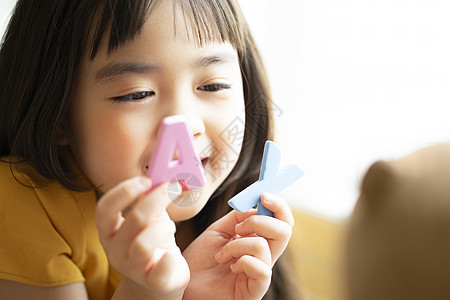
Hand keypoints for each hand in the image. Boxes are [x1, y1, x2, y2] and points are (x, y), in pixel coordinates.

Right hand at [95, 177, 188, 299]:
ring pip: (143, 244)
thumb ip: (150, 201)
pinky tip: (172, 255)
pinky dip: (169, 260)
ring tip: (170, 228)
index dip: (123, 192)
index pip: (104, 209)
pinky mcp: (153, 282)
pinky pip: (160, 271)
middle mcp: (114, 250)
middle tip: (172, 187)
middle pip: (133, 220)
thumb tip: (163, 177)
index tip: (146, 180)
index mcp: (108, 231)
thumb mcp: (148, 218)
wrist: (158, 280)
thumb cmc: (152, 241)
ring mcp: (132, 268)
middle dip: (156, 199)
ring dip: (163, 228)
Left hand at [182, 193, 293, 299]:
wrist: (185, 283)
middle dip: (260, 221)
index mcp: (259, 239)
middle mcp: (264, 255)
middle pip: (284, 231)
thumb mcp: (219, 230)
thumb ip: (238, 216)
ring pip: (264, 247)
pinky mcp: (255, 290)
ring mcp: (261, 273)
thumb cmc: (202, 260)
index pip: (282, 221)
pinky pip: (262, 271)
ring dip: (237, 245)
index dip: (279, 205)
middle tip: (238, 228)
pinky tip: (231, 267)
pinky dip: (244, 262)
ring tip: (222, 254)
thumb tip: (256, 205)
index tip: (263, 195)